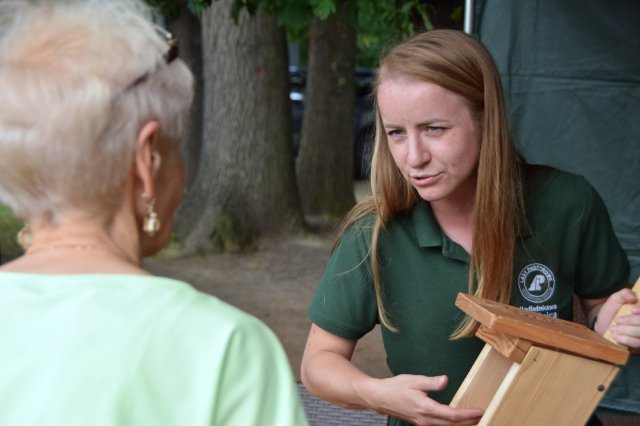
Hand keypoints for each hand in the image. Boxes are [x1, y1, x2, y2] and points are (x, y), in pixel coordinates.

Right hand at [361, 374, 482, 425]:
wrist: (380, 398)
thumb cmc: (396, 387)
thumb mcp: (413, 380)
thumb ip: (431, 382)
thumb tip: (446, 380)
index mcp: (425, 408)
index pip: (451, 415)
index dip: (467, 414)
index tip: (480, 410)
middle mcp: (425, 420)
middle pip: (452, 425)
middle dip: (469, 422)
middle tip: (483, 416)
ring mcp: (423, 424)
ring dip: (462, 425)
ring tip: (474, 420)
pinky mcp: (420, 424)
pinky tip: (456, 422)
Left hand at [597, 288, 639, 347]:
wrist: (603, 326)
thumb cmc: (612, 311)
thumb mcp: (615, 299)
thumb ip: (624, 294)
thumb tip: (633, 297)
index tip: (632, 310)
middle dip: (632, 321)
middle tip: (617, 320)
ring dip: (627, 331)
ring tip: (613, 328)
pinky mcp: (639, 344)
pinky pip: (638, 343)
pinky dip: (626, 340)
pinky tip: (616, 337)